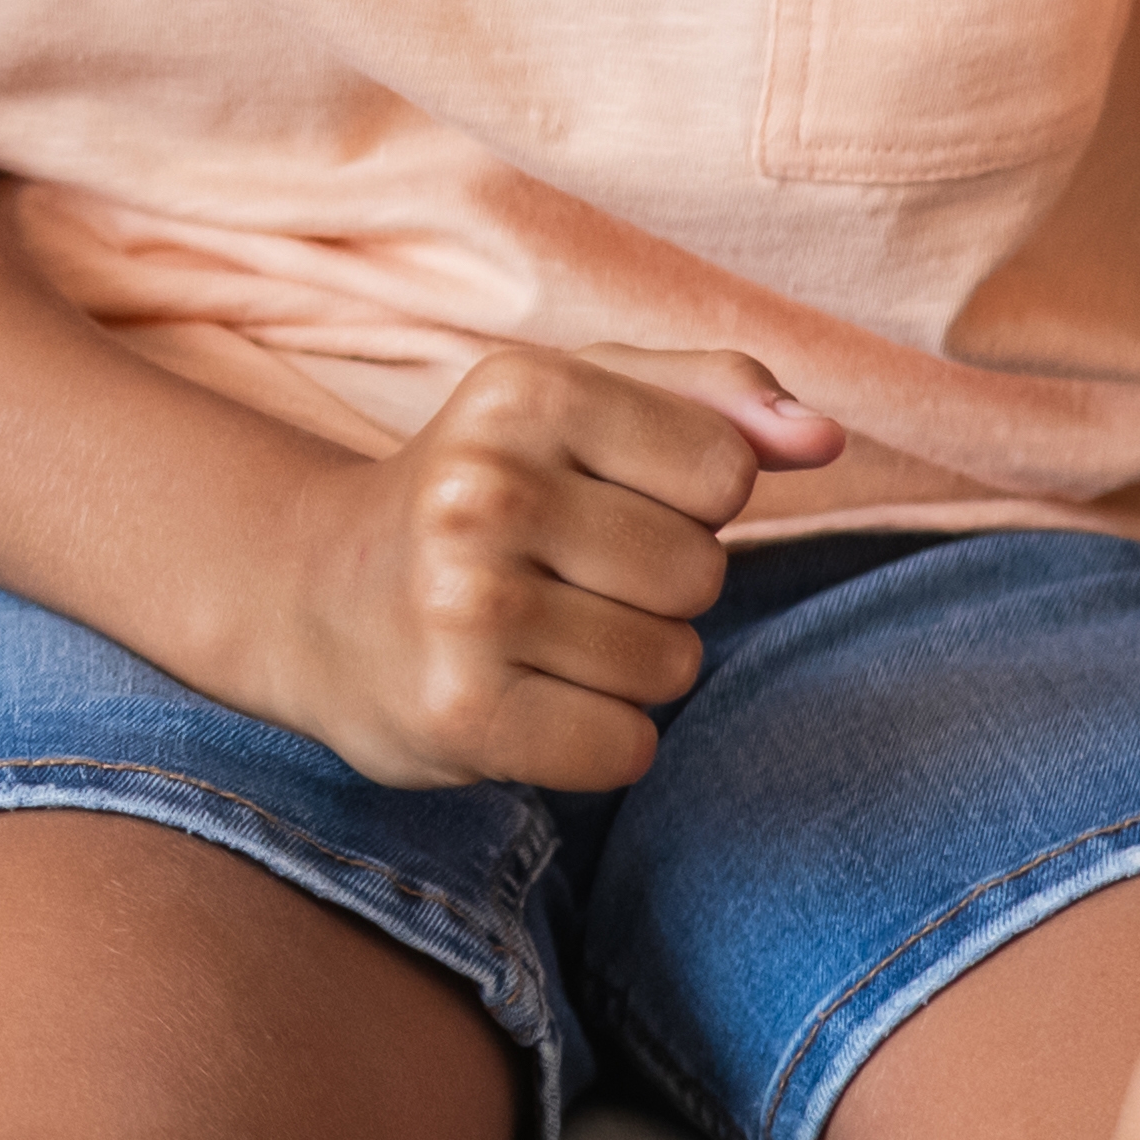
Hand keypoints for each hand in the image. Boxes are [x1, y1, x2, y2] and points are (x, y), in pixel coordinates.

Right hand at [249, 343, 844, 788]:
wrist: (316, 601)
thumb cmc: (482, 492)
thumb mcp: (576, 405)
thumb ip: (711, 397)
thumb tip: (822, 438)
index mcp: (519, 390)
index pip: (723, 471)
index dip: (683, 500)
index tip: (594, 501)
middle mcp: (481, 489)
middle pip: (701, 574)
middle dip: (654, 591)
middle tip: (555, 578)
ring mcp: (464, 605)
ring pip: (670, 667)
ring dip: (624, 669)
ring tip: (535, 638)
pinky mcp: (460, 712)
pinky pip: (626, 749)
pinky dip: (594, 741)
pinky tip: (524, 700)